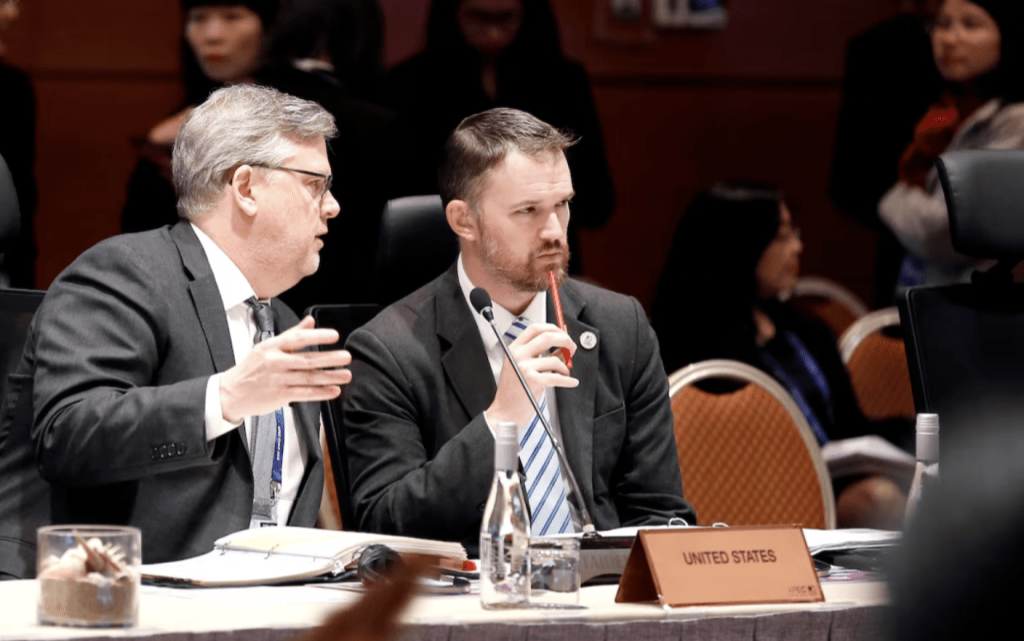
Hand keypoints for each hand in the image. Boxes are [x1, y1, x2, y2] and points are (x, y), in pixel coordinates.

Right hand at [219, 316, 352, 422]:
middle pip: (306, 360)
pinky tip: (333, 391)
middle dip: (329, 359)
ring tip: (346, 374)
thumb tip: (310, 321)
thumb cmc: (251, 369)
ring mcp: (278, 380)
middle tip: (346, 357)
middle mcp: (275, 363)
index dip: (317, 336)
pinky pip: (304, 394)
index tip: (334, 336)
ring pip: (308, 378)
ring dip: (330, 377)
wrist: (231, 393)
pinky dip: (321, 393)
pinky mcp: (280, 396)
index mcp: (272, 347)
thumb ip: (291, 334)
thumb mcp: (267, 346)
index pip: (297, 339)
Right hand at [486, 323, 577, 425]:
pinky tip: (571, 381)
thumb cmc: (514, 391)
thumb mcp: (522, 368)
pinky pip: (557, 377)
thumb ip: (540, 355)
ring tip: (565, 373)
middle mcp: (518, 355)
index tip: (563, 334)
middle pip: (547, 336)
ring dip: (565, 367)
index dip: (553, 328)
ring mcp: (525, 368)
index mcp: (514, 349)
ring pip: (555, 360)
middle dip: (565, 340)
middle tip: (572, 347)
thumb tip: (562, 348)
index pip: (535, 328)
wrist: (504, 412)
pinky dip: (568, 380)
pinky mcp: (533, 381)